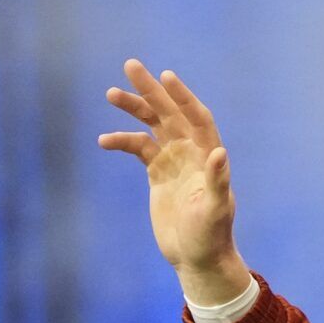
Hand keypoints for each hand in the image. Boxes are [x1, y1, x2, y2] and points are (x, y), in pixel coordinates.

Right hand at [96, 57, 247, 301]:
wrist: (196, 257)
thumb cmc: (211, 236)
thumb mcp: (215, 209)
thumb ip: (218, 181)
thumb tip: (219, 153)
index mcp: (208, 156)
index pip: (197, 117)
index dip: (182, 96)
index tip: (164, 76)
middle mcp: (192, 153)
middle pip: (170, 113)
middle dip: (151, 90)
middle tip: (130, 65)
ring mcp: (174, 162)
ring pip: (152, 126)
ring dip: (134, 109)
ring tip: (111, 93)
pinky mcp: (157, 174)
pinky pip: (138, 148)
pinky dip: (122, 141)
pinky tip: (104, 140)